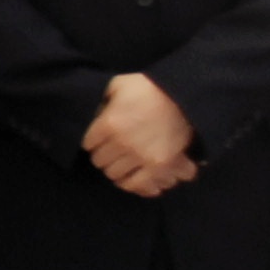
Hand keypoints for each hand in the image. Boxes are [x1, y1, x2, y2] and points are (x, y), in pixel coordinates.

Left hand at [85, 73, 197, 197]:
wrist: (182, 96)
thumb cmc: (147, 88)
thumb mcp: (117, 84)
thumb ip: (102, 102)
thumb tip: (95, 117)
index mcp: (109, 124)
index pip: (88, 144)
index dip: (93, 141)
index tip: (99, 139)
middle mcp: (122, 144)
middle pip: (99, 162)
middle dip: (104, 155)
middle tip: (112, 150)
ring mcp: (141, 157)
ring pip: (115, 176)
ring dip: (118, 169)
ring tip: (124, 163)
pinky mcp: (159, 167)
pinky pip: (138, 186)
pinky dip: (134, 184)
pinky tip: (135, 176)